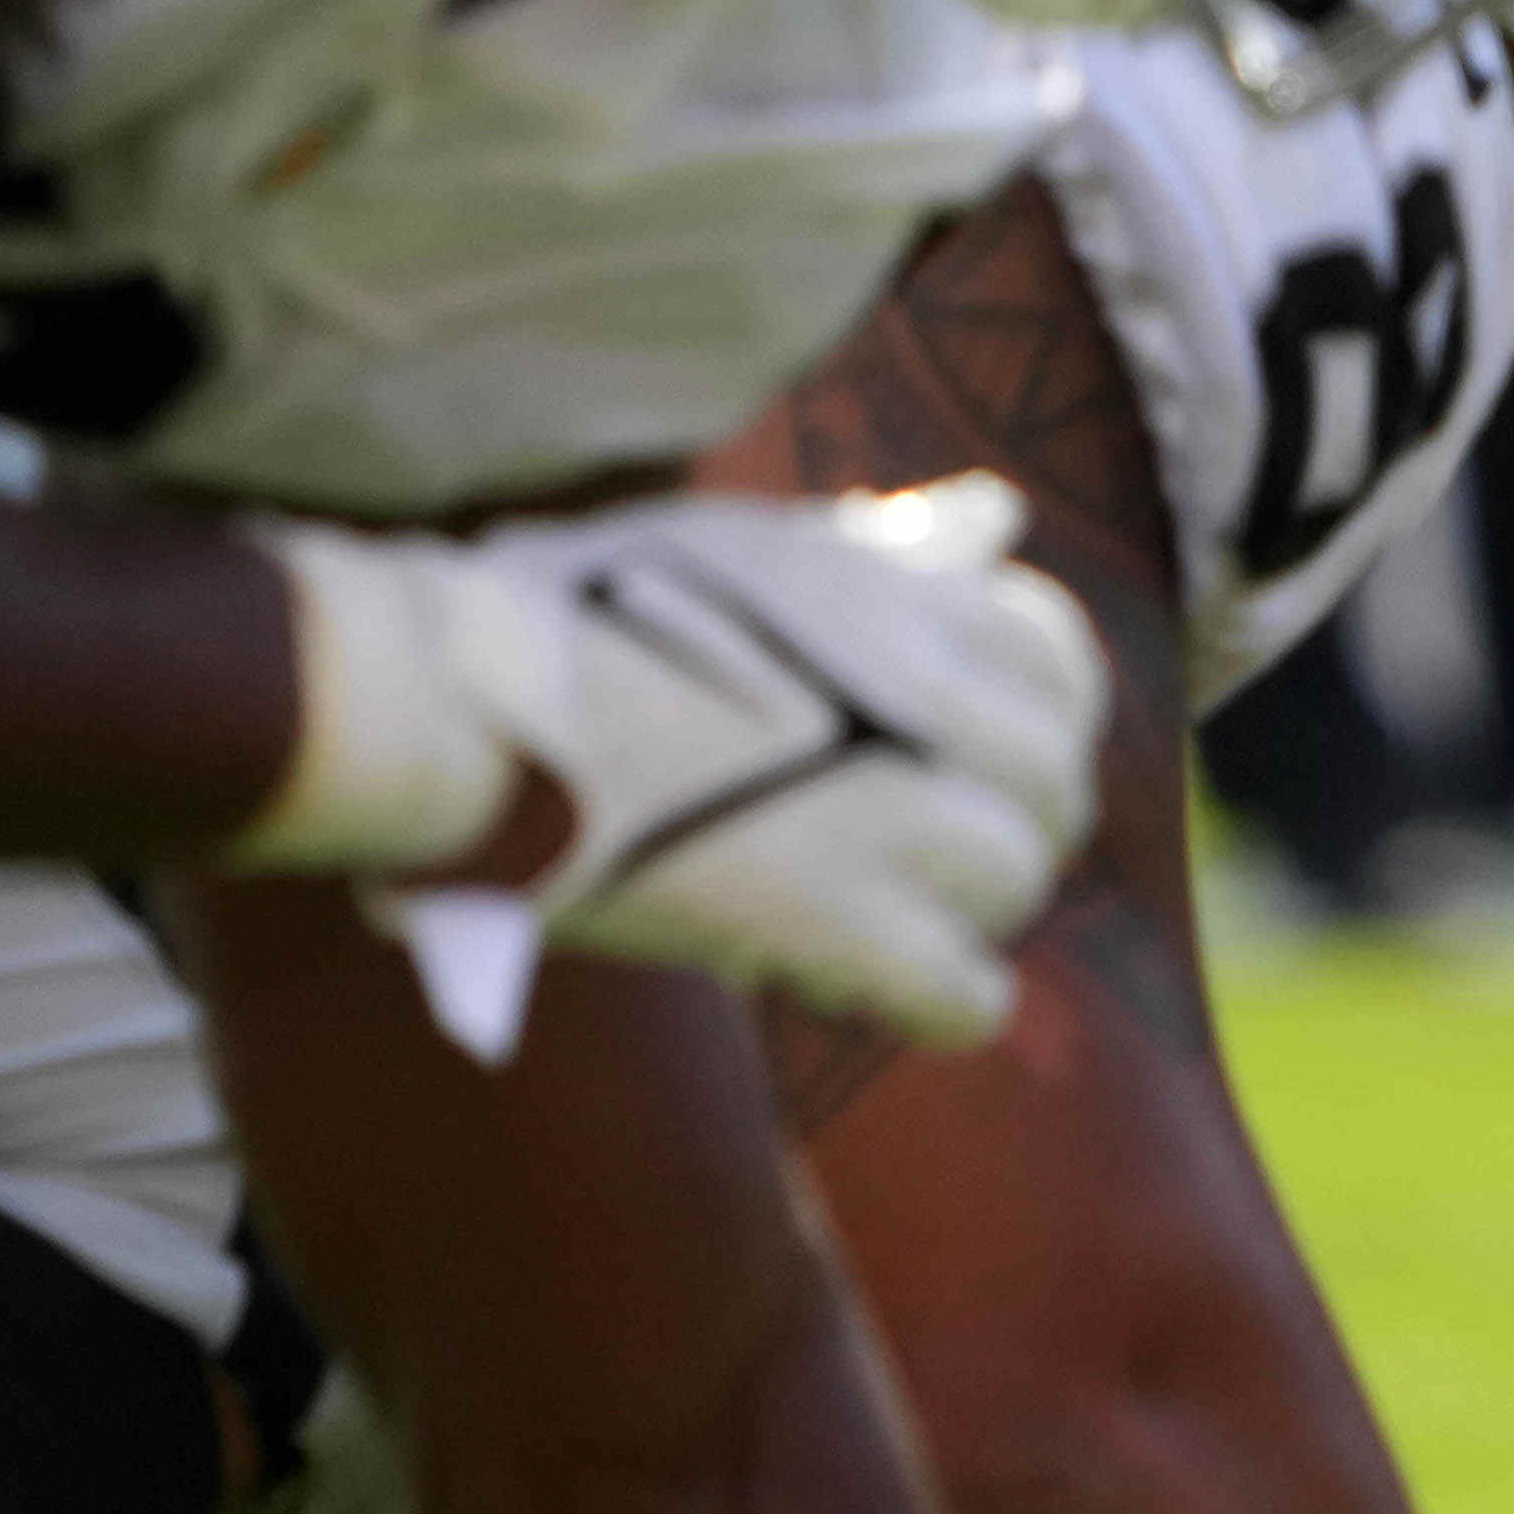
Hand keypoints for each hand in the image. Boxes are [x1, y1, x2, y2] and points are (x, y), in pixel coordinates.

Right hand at [247, 478, 1103, 1052]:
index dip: (1033, 721)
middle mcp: (917, 693)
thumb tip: (998, 513)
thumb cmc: (569, 615)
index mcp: (896, 596)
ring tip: (878, 913)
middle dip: (1008, 822)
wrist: (458, 696)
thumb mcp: (743, 543)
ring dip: (961, 910)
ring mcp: (879, 807)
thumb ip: (883, 543)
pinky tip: (865, 982)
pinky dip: (938, 1001)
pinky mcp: (826, 915)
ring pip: (1016, 878)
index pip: (1055, 659)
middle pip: (1053, 780)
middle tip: (924, 853)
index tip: (973, 758)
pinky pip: (967, 991)